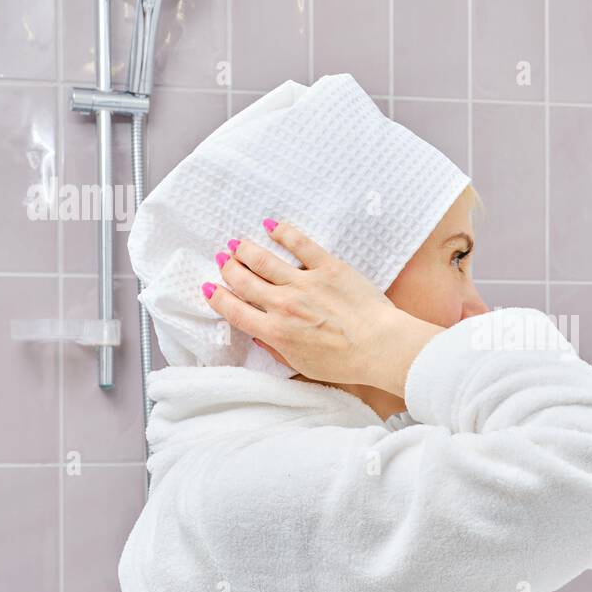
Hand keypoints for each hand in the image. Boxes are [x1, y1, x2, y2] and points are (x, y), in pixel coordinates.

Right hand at [203, 219, 443, 396]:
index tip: (210, 287)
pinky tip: (272, 226)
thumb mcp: (303, 365)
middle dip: (228, 268)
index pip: (234, 309)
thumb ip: (276, 349)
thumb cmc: (347, 362)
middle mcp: (283, 305)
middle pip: (243, 280)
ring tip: (238, 244)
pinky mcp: (328, 267)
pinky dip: (282, 232)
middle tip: (224, 260)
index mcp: (274, 332)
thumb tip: (259, 334)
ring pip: (263, 258)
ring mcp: (305, 283)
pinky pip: (300, 243)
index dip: (217, 296)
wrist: (381, 347)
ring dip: (246, 249)